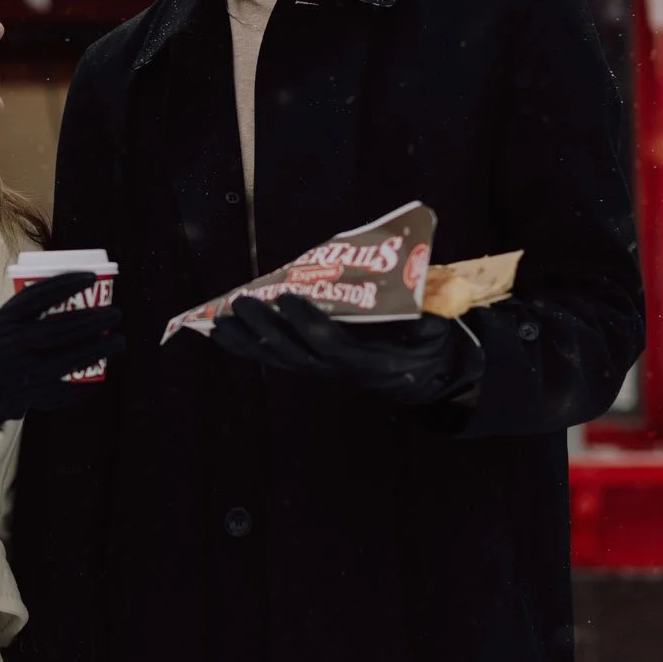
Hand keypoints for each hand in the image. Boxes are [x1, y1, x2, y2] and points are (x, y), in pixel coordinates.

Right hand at [0, 271, 124, 426]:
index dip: (65, 285)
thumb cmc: (3, 341)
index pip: (35, 298)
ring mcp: (20, 374)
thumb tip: (78, 284)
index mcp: (5, 321)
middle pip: (57, 332)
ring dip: (97, 351)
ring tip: (118, 341)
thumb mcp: (6, 318)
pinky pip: (62, 391)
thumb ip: (32, 307)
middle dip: (92, 322)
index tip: (92, 278)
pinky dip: (85, 383)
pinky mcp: (29, 396)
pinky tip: (102, 372)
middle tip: (116, 314)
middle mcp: (11, 346)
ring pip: (65, 362)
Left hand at [208, 293, 481, 406]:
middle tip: (242, 302)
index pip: (333, 345)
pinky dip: (247, 346)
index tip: (288, 297)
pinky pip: (274, 359)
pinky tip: (223, 331)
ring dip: (246, 341)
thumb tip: (445, 285)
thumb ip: (436, 306)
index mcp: (370, 362)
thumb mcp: (438, 326)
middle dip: (266, 328)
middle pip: (295, 354)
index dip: (308, 323)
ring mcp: (321, 372)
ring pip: (278, 360)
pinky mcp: (310, 367)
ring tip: (217, 322)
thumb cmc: (428, 342)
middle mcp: (339, 372)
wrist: (422, 376)